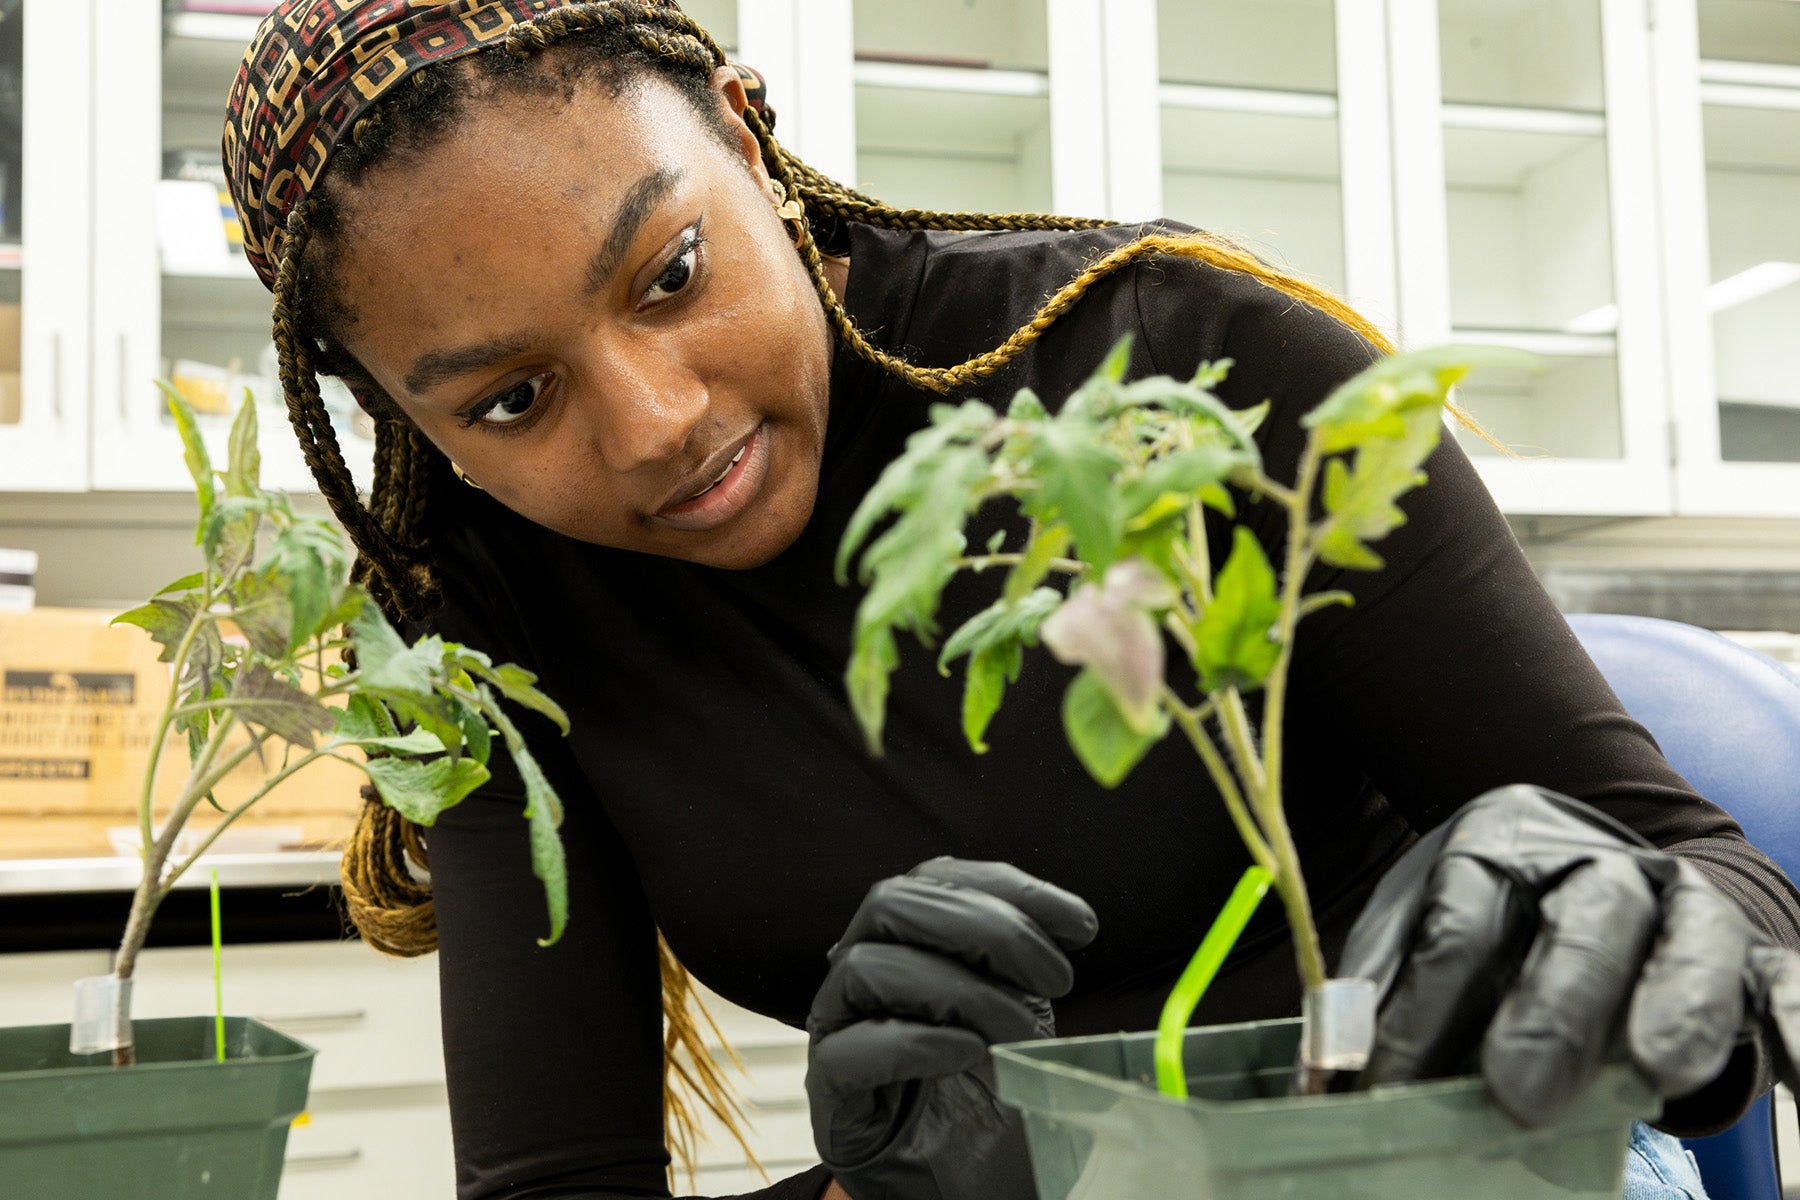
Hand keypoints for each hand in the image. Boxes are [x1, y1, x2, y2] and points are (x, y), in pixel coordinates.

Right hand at [805, 857, 1098, 1199]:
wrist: (958, 1186)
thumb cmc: (984, 1097)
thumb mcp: (1019, 1020)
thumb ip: (1026, 970)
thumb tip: (1076, 926)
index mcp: (907, 941)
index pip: (939, 877)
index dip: (1012, 888)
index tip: (1082, 927)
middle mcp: (862, 969)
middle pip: (892, 902)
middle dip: (987, 928)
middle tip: (1055, 980)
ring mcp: (838, 1027)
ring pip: (867, 966)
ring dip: (959, 993)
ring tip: (1014, 1035)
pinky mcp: (830, 1091)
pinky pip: (849, 1050)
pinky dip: (916, 1044)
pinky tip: (967, 1055)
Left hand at [1337, 784, 1799, 1131]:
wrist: (1610, 885)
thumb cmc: (1500, 933)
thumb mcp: (1430, 938)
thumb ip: (1385, 997)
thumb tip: (1323, 1084)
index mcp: (1500, 841)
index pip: (1460, 910)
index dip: (1423, 997)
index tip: (1386, 1081)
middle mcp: (1596, 861)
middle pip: (1578, 920)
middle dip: (1549, 1007)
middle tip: (1513, 1093)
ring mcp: (1682, 901)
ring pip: (1688, 941)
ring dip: (1677, 1005)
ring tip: (1658, 1071)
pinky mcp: (1755, 952)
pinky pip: (1788, 983)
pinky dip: (1798, 1028)